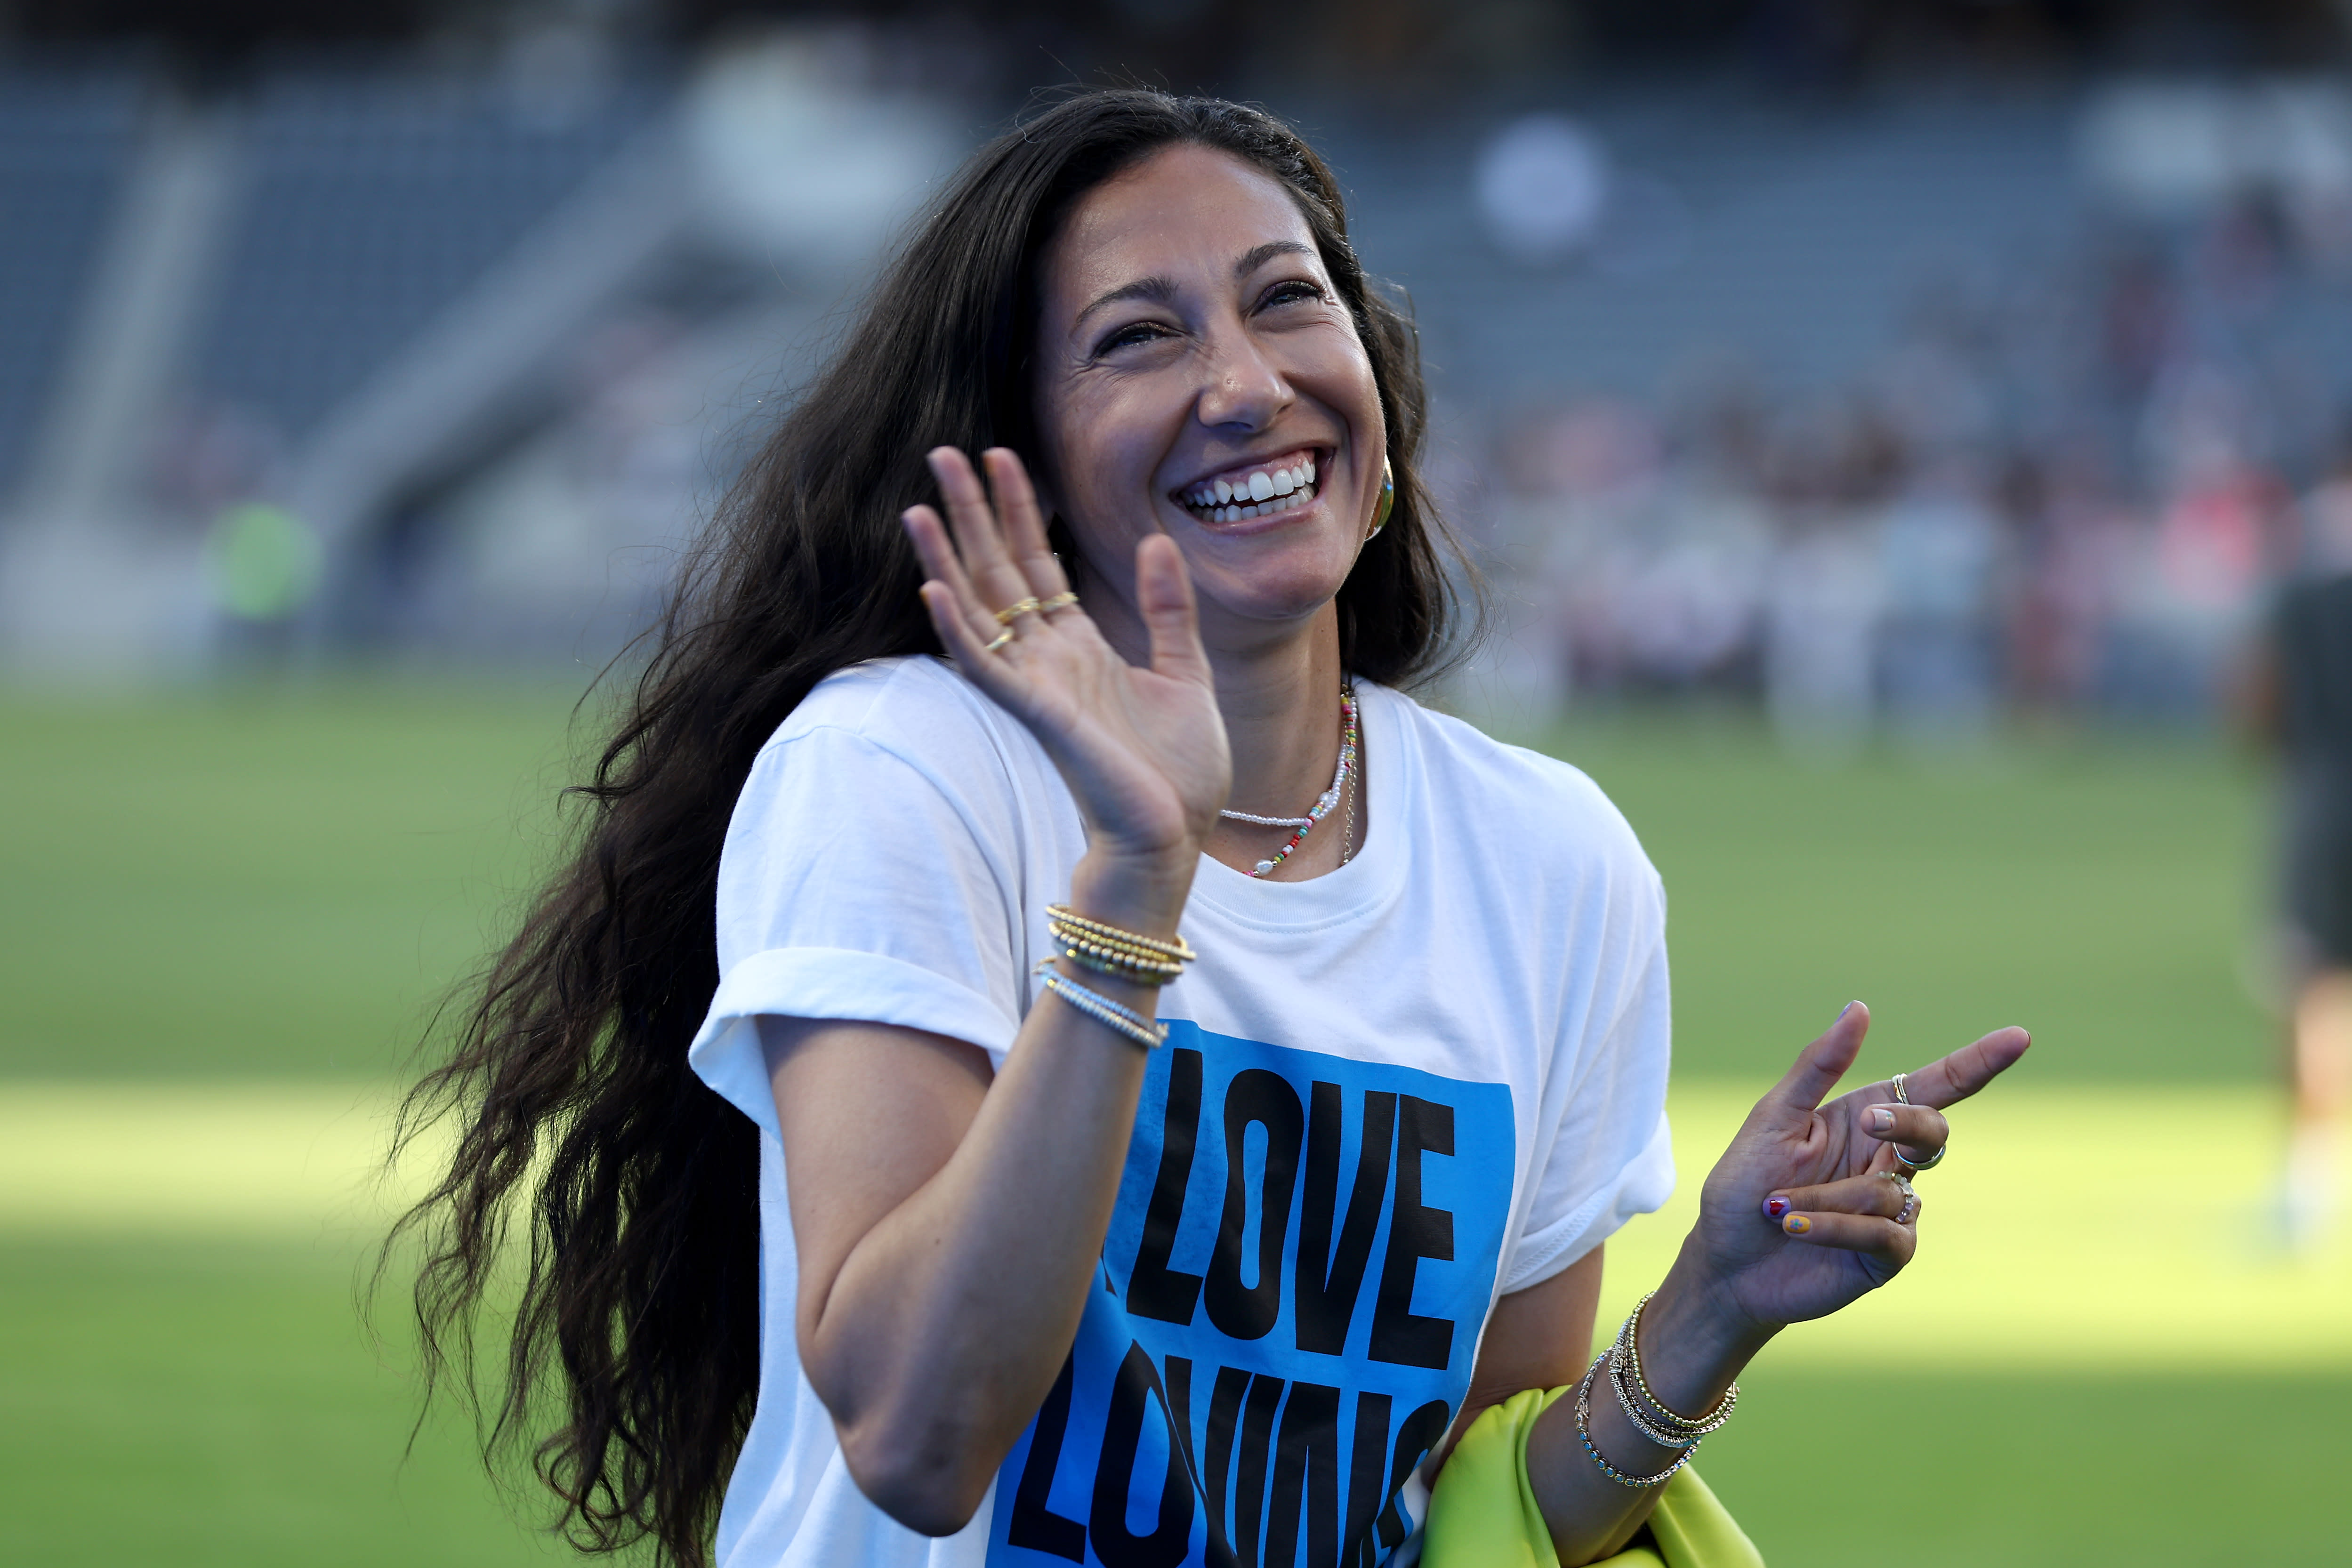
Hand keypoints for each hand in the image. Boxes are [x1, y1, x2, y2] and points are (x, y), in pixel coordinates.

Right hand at [903, 448, 1230, 892]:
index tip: (1003, 456)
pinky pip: (987, 667)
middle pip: (998, 571)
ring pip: (979, 610)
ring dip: (947, 559)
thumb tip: (1157, 542)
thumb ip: (1167, 608)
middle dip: (971, 513)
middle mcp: (1048, 660)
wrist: (1177, 834)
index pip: (1038, 563)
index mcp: (1080, 647)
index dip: (1019, 509)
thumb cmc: (1180, 769)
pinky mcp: (1039, 715)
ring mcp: (1038, 686)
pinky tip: (934, 589)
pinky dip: (959, 630)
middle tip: (944, 453)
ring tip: (917, 506)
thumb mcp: (1185, 671)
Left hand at [1684, 1003, 2029, 1332]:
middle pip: (1933, 1131)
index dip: (1978, 1062)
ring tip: (1779, 1207)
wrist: (1727, 1261)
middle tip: (1868, 1120)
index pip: (1933, 1086)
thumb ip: (1819, 1066)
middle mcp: (1887, 1161)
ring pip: (1891, 1189)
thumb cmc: (1745, 1185)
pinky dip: (1834, 1226)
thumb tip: (1859, 1008)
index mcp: (1865, 1119)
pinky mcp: (1886, 1256)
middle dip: (1906, 1122)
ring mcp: (1893, 1210)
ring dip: (1827, 1197)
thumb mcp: (1774, 1118)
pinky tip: (1795, 1227)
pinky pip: (1884, 1233)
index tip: (2019, 1037)